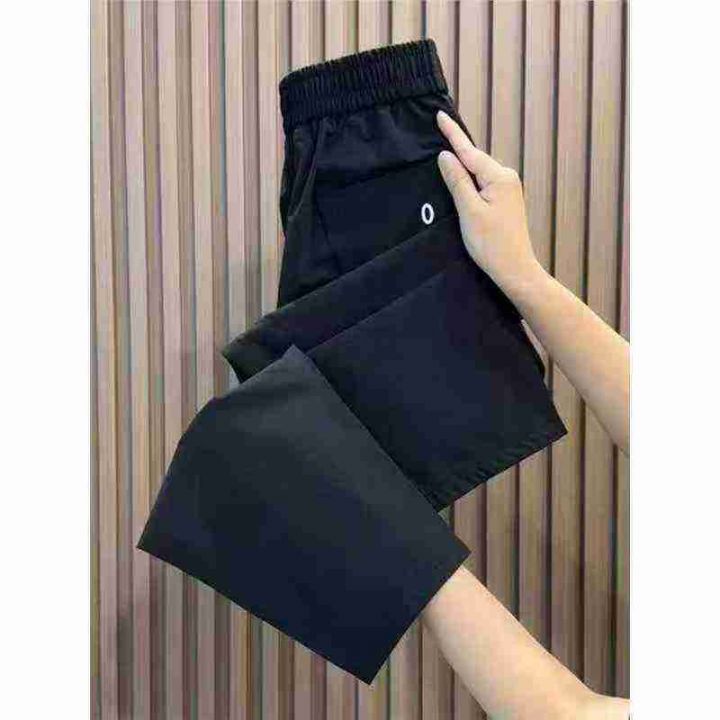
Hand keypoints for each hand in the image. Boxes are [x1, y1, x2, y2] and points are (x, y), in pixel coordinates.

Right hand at [436, 110, 543, 295]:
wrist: (515, 269)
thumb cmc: (491, 244)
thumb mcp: (469, 211)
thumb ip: (457, 181)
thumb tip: (446, 156)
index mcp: (498, 176)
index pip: (469, 151)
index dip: (452, 134)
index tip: (440, 114)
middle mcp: (506, 177)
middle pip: (474, 160)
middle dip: (456, 149)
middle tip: (437, 130)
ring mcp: (507, 189)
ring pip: (478, 172)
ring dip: (461, 166)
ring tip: (442, 154)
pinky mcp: (505, 201)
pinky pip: (482, 183)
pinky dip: (469, 180)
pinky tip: (459, 180)